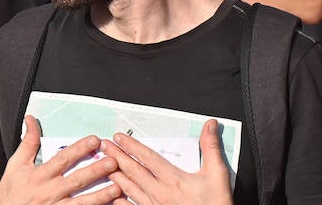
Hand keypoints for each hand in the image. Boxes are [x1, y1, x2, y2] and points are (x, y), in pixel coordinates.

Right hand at [0, 115, 119, 204]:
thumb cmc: (10, 192)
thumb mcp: (15, 165)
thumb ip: (28, 142)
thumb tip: (31, 119)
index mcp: (39, 176)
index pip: (63, 160)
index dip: (79, 149)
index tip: (95, 140)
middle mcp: (47, 193)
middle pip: (76, 181)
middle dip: (96, 171)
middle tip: (114, 162)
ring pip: (81, 203)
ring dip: (100, 196)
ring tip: (118, 188)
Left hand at [100, 119, 234, 204]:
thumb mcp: (217, 175)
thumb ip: (211, 148)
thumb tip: (209, 125)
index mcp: (173, 179)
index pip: (147, 158)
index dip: (132, 146)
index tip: (119, 137)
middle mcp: (160, 192)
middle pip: (133, 171)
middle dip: (117, 156)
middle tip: (104, 146)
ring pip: (130, 189)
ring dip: (116, 176)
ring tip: (104, 167)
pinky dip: (121, 203)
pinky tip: (113, 198)